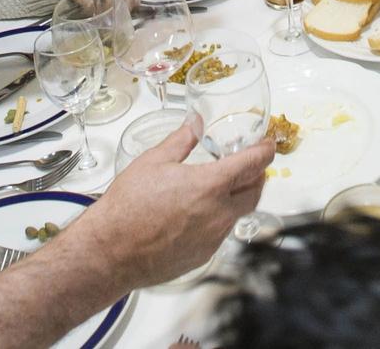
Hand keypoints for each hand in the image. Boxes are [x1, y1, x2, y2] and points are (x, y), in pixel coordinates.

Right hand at [61, 113, 272, 289]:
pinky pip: (221, 233)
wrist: (111, 251)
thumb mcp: (154, 161)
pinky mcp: (204, 256)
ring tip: (224, 187)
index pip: (253, 164)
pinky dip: (220, 218)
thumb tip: (196, 122)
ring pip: (239, 214)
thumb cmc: (128, 208)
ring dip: (238, 198)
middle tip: (250, 164)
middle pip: (255, 192)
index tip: (268, 145)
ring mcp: (213, 238)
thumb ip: (181, 139)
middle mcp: (218, 214)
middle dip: (258, 175)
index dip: (265, 151)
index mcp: (210, 186)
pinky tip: (201, 212)